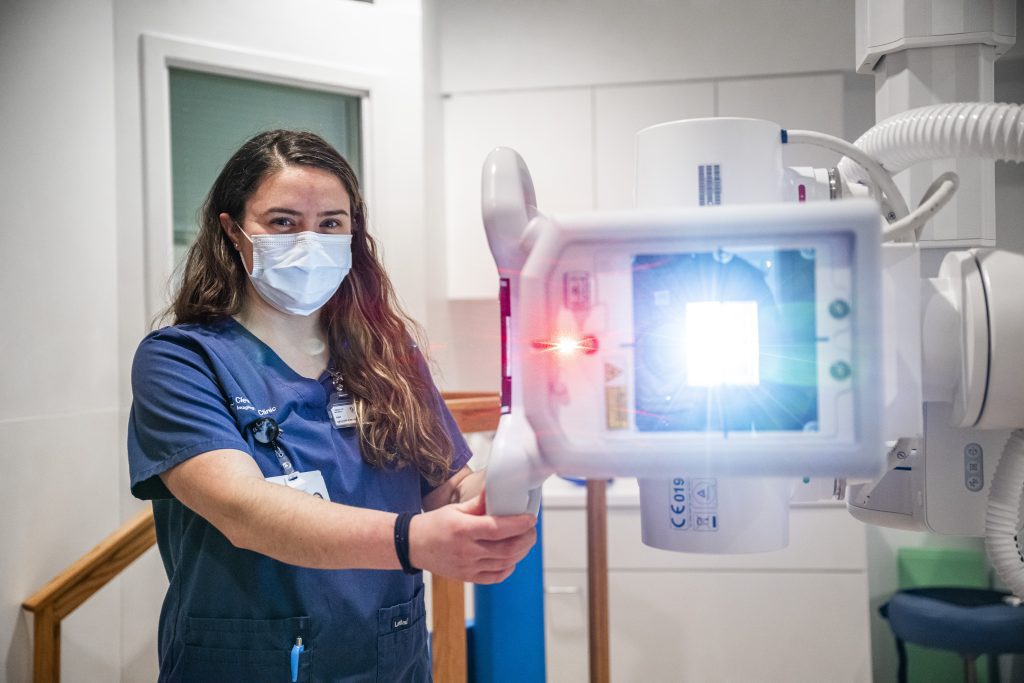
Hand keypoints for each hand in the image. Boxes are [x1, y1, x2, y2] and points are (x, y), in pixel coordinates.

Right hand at [408, 490, 536, 583]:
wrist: (413, 546)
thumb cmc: (434, 524)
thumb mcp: (454, 508)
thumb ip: (478, 502)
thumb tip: (496, 488)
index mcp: (463, 530)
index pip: (498, 528)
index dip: (519, 524)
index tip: (530, 518)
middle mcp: (466, 551)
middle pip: (507, 549)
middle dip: (526, 539)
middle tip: (531, 530)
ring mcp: (467, 567)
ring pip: (505, 563)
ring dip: (521, 552)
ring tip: (525, 541)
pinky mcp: (467, 578)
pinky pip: (495, 577)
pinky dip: (508, 568)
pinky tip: (512, 558)